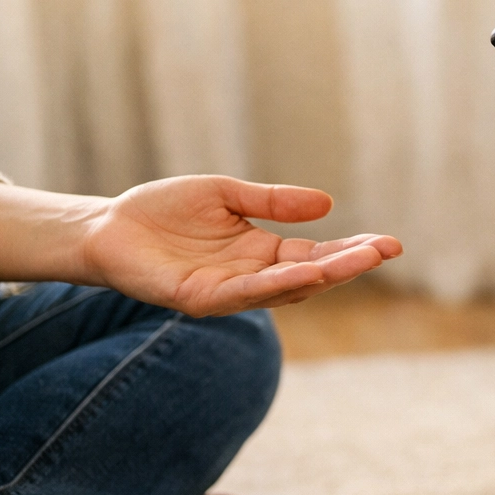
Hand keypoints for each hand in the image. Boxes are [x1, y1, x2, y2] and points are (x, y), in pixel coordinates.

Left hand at [82, 176, 400, 315]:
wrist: (107, 227)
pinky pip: (243, 294)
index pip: (315, 255)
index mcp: (260, 253)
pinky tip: (303, 274)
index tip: (388, 243)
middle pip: (310, 275)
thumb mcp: (227, 195)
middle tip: (386, 250)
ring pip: (284, 288)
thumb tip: (327, 205)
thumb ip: (272, 201)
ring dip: (324, 275)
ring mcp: (227, 292)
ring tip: (359, 260)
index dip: (351, 250)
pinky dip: (275, 285)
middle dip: (350, 264)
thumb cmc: (162, 211)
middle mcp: (250, 278)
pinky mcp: (198, 299)